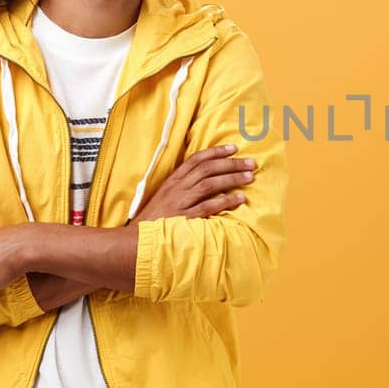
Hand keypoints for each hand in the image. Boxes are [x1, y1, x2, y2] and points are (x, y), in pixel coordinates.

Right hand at [132, 144, 255, 222]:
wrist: (137, 239)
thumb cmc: (154, 219)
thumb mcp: (166, 196)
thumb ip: (183, 185)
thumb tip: (206, 176)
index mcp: (173, 180)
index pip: (196, 159)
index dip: (216, 152)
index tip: (233, 148)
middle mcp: (177, 188)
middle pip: (207, 169)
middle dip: (231, 164)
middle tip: (251, 163)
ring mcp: (181, 202)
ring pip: (210, 184)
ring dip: (231, 179)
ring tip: (250, 177)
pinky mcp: (185, 219)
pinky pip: (208, 207)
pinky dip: (225, 201)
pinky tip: (240, 198)